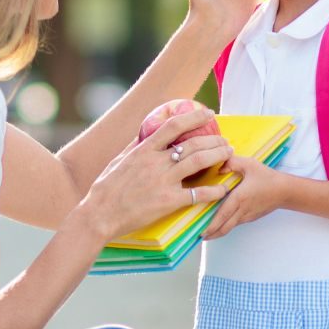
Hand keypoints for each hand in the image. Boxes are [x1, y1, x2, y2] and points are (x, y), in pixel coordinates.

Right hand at [79, 107, 232, 241]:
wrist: (99, 215)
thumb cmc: (106, 189)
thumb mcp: (118, 161)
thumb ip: (134, 147)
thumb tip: (144, 134)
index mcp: (144, 150)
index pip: (173, 126)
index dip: (194, 116)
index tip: (208, 113)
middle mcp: (155, 162)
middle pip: (192, 143)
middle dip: (214, 140)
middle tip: (225, 141)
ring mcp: (163, 181)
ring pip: (198, 162)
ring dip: (217, 156)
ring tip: (228, 154)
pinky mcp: (168, 201)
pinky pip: (197, 194)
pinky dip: (213, 191)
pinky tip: (223, 189)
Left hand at [202, 154, 286, 239]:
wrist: (284, 191)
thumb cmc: (267, 177)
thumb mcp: (250, 164)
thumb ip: (232, 163)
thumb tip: (218, 167)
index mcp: (240, 197)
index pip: (223, 214)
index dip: (211, 225)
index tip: (201, 230)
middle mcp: (242, 210)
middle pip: (224, 227)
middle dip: (211, 234)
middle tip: (199, 236)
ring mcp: (246, 216)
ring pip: (229, 228)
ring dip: (217, 232)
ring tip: (206, 234)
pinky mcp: (250, 217)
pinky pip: (235, 223)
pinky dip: (225, 226)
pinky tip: (219, 224)